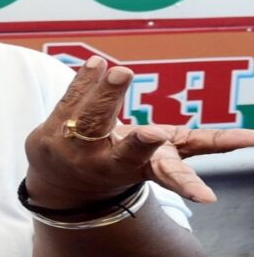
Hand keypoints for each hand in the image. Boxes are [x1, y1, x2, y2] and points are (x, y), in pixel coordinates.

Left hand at [24, 56, 253, 208]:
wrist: (62, 180)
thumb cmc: (125, 160)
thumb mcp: (161, 159)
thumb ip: (204, 145)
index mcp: (143, 169)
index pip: (166, 174)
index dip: (183, 183)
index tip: (202, 193)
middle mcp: (110, 163)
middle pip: (125, 150)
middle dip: (137, 140)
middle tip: (148, 130)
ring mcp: (78, 149)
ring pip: (92, 119)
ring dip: (105, 95)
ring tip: (119, 72)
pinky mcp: (52, 133)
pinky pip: (69, 101)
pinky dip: (83, 81)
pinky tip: (95, 64)